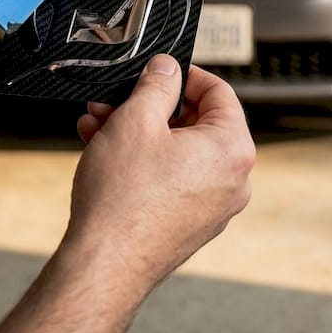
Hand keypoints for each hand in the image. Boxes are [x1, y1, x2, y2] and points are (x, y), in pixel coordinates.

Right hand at [0, 57, 253, 332]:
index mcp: (233, 149)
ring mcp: (213, 207)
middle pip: (195, 123)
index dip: (185, 74)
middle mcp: (233, 180)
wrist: (105, 265)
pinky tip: (105, 153)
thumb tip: (167, 68)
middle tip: (116, 101)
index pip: (220, 92)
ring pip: (177, 152)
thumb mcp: (136, 120)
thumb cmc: (123, 200)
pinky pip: (172, 180)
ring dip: (138, 133)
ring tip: (98, 126)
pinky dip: (143, 162)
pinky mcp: (190, 224)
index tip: (160, 70)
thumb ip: (157, 84)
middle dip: (150, 107)